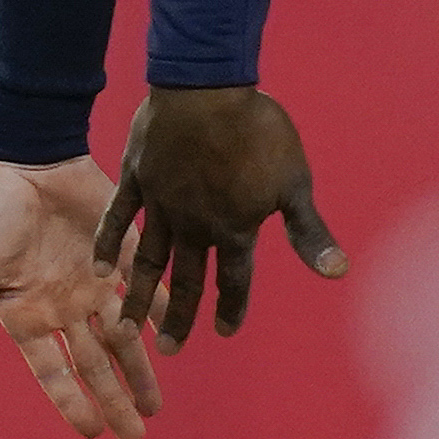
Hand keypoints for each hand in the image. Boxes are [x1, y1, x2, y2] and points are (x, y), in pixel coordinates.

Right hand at [0, 156, 160, 438]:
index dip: (73, 401)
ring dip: (141, 368)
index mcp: (27, 314)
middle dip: (115, 399)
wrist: (23, 153)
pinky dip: (160, 310)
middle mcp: (64, 305)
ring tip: (156, 405)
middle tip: (138, 433)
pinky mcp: (118, 251)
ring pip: (123, 335)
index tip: (95, 432)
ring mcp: (93, 281)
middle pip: (95, 363)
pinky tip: (178, 334)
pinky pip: (145, 287)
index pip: (54, 370)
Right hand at [90, 85, 348, 346]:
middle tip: (169, 351)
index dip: (231, 308)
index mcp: (234, 229)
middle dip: (179, 319)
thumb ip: (309, 233)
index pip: (233, 280)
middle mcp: (194, 226)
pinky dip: (109, 244)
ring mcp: (161, 204)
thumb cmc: (259, 131)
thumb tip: (338, 273)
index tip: (225, 332)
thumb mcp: (294, 183)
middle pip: (186, 281)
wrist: (208, 86)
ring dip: (139, 296)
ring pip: (148, 260)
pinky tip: (100, 269)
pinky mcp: (137, 178)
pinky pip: (118, 219)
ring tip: (125, 328)